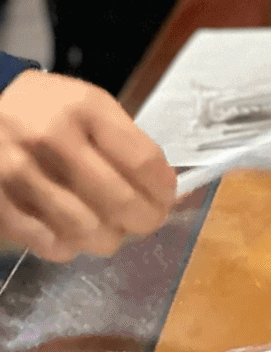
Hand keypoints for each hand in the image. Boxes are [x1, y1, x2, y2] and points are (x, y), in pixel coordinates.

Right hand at [0, 72, 176, 262]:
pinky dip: (67, 247)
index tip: (167, 198)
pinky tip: (73, 240)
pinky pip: (45, 240)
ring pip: (84, 228)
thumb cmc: (46, 107)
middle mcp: (54, 139)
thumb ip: (121, 140)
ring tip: (112, 234)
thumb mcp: (88, 104)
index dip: (163, 188)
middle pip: (118, 199)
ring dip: (108, 238)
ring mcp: (21, 172)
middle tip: (148, 222)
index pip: (142, 160)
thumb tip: (157, 187)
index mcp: (86, 109)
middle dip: (144, 219)